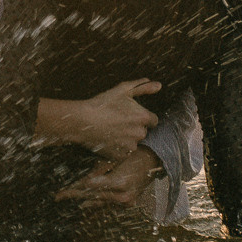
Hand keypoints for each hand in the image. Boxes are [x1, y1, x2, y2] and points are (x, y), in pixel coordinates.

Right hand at [36, 78, 160, 160]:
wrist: (82, 121)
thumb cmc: (102, 104)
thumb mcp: (122, 90)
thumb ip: (143, 87)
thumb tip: (159, 85)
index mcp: (144, 118)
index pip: (152, 120)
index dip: (141, 117)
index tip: (128, 115)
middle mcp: (140, 133)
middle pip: (142, 132)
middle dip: (134, 128)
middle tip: (117, 122)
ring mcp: (130, 146)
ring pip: (133, 143)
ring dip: (126, 139)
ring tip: (110, 131)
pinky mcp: (121, 156)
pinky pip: (124, 153)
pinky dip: (118, 148)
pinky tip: (107, 140)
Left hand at [55, 146, 162, 208]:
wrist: (156, 160)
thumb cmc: (136, 153)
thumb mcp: (115, 158)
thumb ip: (99, 171)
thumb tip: (85, 181)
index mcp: (119, 183)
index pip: (91, 188)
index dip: (76, 188)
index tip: (62, 192)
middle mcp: (122, 196)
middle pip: (93, 197)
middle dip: (76, 196)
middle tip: (59, 197)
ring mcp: (127, 201)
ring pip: (100, 202)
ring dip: (85, 200)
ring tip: (68, 199)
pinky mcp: (129, 202)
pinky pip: (109, 204)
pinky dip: (97, 202)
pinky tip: (86, 202)